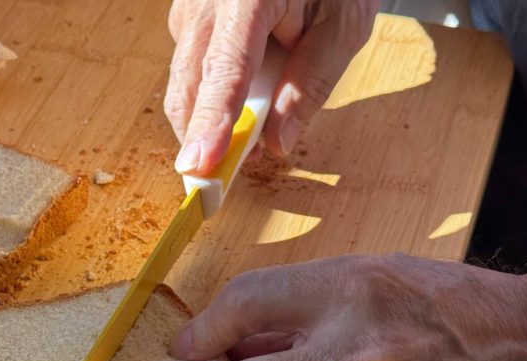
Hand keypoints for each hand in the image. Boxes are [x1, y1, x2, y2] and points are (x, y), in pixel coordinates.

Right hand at [166, 0, 377, 173]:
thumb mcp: (342, 26)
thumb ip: (310, 84)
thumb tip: (277, 142)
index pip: (223, 71)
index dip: (211, 122)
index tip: (200, 164)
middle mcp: (205, 1)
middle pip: (190, 86)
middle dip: (202, 135)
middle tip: (223, 176)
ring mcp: (188, 7)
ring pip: (185, 83)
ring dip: (210, 115)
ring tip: (254, 119)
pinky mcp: (185, 17)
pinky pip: (189, 69)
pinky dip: (211, 94)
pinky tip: (245, 89)